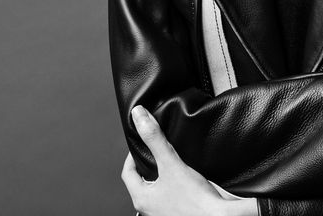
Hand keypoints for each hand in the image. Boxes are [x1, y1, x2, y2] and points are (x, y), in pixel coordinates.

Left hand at [121, 105, 257, 215]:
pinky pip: (172, 193)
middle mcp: (150, 209)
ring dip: (162, 173)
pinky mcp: (180, 211)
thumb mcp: (171, 163)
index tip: (141, 141)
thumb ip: (154, 139)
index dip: (132, 154)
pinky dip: (175, 182)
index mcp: (142, 198)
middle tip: (156, 148)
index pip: (128, 172)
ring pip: (158, 187)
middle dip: (148, 163)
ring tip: (172, 159)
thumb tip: (139, 116)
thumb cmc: (194, 202)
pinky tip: (187, 175)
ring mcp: (165, 211)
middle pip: (142, 180)